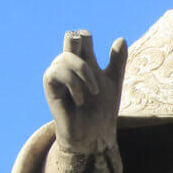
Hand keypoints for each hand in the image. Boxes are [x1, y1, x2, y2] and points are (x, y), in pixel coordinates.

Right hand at [43, 30, 127, 156]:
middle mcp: (70, 66)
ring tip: (94, 92)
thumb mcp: (114, 82)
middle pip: (70, 38)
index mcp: (85, 62)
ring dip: (84, 72)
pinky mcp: (51, 87)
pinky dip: (73, 83)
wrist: (94, 134)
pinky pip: (57, 71)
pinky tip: (81, 99)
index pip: (82, 37)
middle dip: (80, 46)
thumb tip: (121, 39)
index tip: (100, 64)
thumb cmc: (102, 110)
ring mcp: (59, 75)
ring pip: (66, 55)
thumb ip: (117, 61)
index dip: (88, 39)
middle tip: (92, 68)